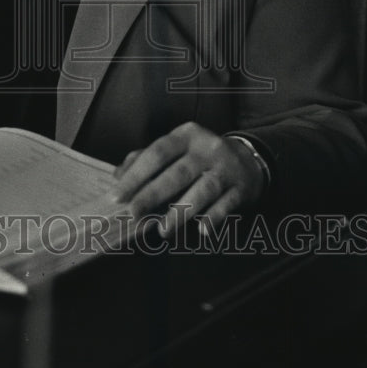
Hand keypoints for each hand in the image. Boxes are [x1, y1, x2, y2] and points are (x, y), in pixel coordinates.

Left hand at [113, 122, 265, 237]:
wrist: (248, 160)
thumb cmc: (200, 156)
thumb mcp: (176, 149)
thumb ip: (146, 158)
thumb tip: (118, 176)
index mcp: (186, 136)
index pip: (157, 153)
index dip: (136, 174)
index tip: (118, 195)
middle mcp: (207, 149)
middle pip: (177, 173)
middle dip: (153, 194)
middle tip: (134, 213)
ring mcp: (226, 168)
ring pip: (202, 191)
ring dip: (181, 212)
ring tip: (163, 230)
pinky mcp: (241, 188)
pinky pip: (226, 205)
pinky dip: (213, 218)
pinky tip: (202, 231)